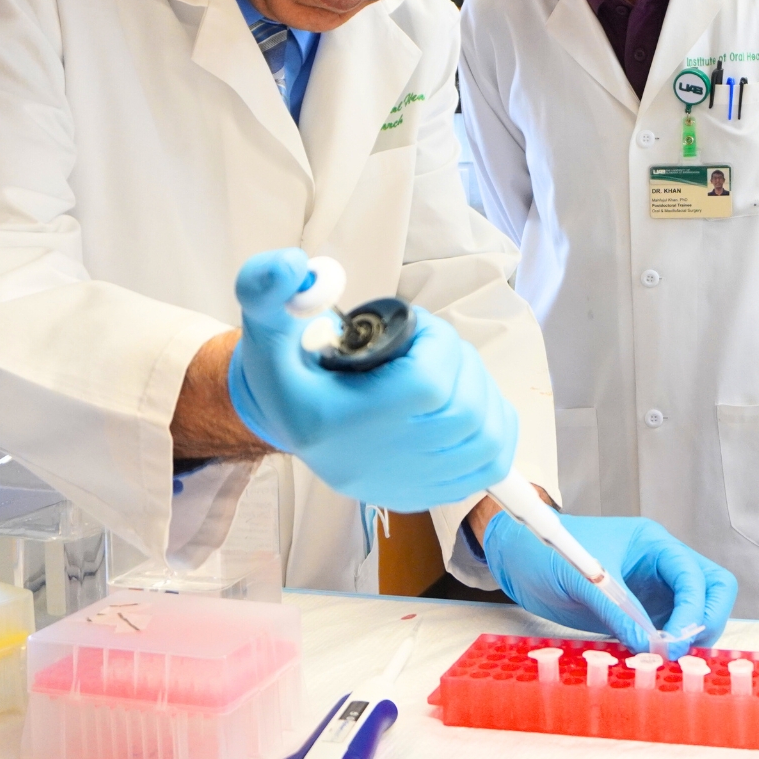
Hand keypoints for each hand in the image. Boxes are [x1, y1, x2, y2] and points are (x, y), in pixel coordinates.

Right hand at [226, 249, 517, 512]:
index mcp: (336, 422)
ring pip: (484, 438)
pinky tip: (470, 402)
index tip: (416, 325)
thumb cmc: (286, 368)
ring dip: (482, 392)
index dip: (437, 343)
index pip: (426, 384)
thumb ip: (264, 288)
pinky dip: (494, 427)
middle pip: (463, 411)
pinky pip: (489, 466)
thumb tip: (293, 266)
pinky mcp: (424, 492)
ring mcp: (403, 484)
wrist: (288, 422)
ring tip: (449, 371)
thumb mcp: (266, 324)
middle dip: (460, 364)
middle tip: (433, 346)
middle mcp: (373, 462)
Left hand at [483, 511, 736, 657]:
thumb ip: (617, 609)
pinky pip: (665, 631)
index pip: (692, 574)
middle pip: (711, 589)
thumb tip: (650, 645)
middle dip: (706, 620)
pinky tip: (650, 661)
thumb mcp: (580, 577)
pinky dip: (665, 647)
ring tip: (664, 660)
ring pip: (695, 613)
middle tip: (682, 650)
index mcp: (652, 544)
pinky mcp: (638, 612)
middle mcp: (660, 565)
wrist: (516, 557)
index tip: (673, 640)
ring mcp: (652, 590)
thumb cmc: (544, 550)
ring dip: (688, 637)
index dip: (690, 609)